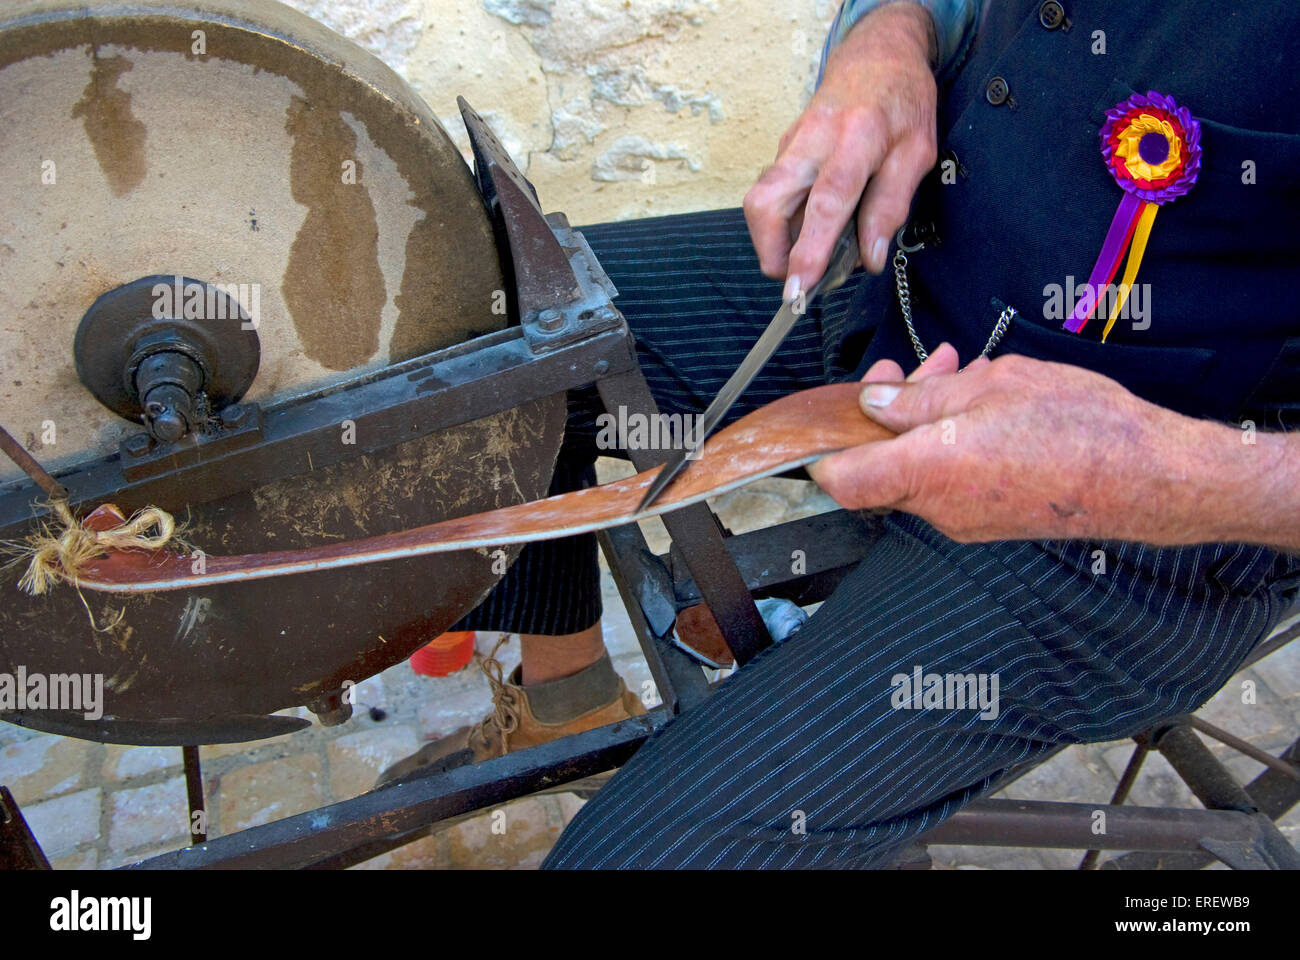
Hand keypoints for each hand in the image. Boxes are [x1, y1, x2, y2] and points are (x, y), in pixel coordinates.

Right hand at [743, 2, 937, 297]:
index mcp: (857, 138)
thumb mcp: (917, 153)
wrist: (878, 54)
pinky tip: (815, 224)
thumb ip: (892, 206)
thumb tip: (871, 258)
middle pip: (766, 201)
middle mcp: (813, 139)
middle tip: (796, 280)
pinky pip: (775, 192)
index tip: (800, 287)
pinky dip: (788, 219)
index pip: (827, 201)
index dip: (809, 249)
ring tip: (811, 253)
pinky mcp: (783, 149)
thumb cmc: (902, 103)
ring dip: (776, 239)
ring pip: (760, 199)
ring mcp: (792, 143)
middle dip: (770, 251)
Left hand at [808, 346, 1247, 544]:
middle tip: (906, 372)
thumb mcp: (991, 386)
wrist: (1148, 478)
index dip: (822, 450)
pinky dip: (949, 441)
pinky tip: (980, 403)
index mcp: (927, 471)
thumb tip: (877, 404)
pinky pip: (948, 479)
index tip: (826, 417)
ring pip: (916, 467)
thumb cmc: (1081, 429)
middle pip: (878, 466)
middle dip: (884, 412)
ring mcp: (965, 519)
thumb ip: (921, 399)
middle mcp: (938, 507)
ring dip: (922, 420)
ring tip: (956, 375)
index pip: (841, 479)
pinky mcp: (990, 520)